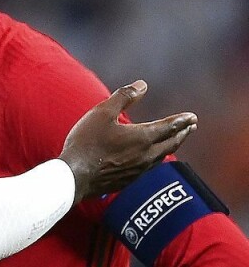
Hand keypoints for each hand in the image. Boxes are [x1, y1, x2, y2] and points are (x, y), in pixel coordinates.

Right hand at [58, 80, 196, 202]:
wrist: (75, 176)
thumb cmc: (87, 142)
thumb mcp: (102, 112)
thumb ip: (123, 97)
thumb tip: (142, 85)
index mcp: (142, 137)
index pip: (169, 126)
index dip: (181, 120)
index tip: (192, 116)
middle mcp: (146, 155)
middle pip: (171, 143)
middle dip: (182, 133)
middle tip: (191, 127)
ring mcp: (138, 170)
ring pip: (162, 157)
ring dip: (172, 146)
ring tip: (175, 140)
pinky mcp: (129, 180)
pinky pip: (150, 167)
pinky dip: (157, 158)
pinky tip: (152, 158)